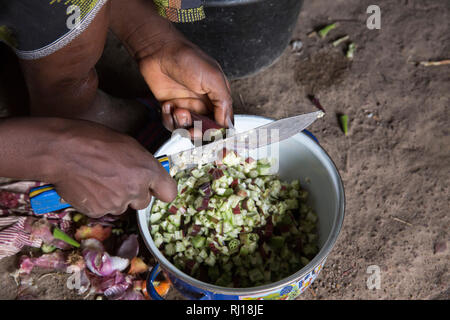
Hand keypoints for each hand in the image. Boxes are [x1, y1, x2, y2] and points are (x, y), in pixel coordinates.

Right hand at [47, 120, 176, 217]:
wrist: (61, 150)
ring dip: (115, 197)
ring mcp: (117, 203)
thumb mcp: (127, 144)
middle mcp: (136, 190)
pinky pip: (104, 209)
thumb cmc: (93, 139)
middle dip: (134, 193)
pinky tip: (89, 185)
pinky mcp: (99, 211)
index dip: (161, 190)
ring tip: (99, 178)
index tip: (156, 188)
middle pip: (144, 202)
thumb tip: (145, 173)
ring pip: (122, 206)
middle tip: (118, 178)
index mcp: (148, 170)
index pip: (169, 193)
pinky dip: (98, 201)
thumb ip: (141, 163)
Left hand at [138, 38, 232, 131]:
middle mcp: (203, 105)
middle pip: (205, 131)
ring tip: (178, 110)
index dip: (218, 132)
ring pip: (187, 130)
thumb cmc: (188, 58)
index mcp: (218, 98)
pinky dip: (168, 119)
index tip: (212, 135)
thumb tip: (226, 123)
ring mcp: (187, 107)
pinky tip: (167, 106)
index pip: (223, 123)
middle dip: (198, 133)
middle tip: (192, 128)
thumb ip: (223, 102)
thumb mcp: (213, 78)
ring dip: (181, 124)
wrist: (159, 50)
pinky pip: (171, 124)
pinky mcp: (171, 108)